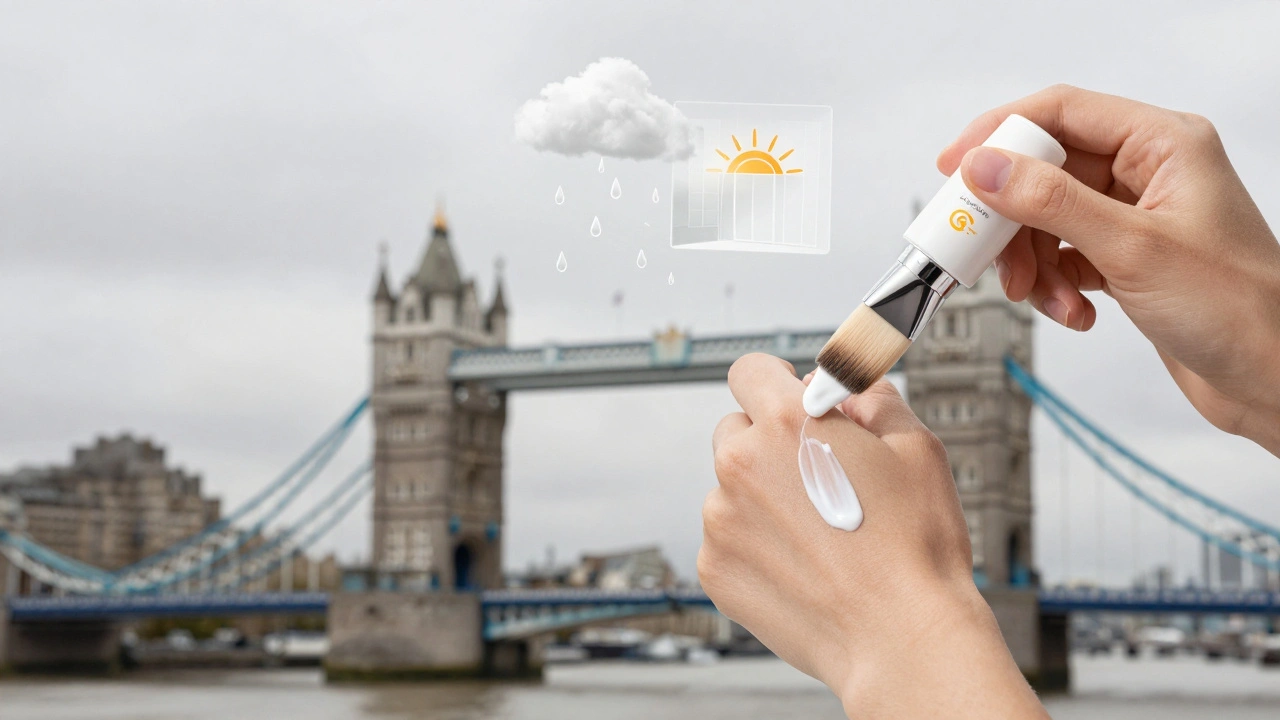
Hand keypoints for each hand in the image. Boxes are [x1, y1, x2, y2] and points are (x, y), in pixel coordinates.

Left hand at [700, 354, 1047, 718]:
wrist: (902, 637)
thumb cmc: (915, 548)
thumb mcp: (916, 448)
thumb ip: (873, 399)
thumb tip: (847, 387)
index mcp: (786, 422)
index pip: (749, 371)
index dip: (774, 381)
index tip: (789, 398)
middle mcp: (741, 465)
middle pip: (736, 430)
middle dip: (770, 443)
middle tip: (816, 476)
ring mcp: (721, 519)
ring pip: (731, 489)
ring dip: (762, 499)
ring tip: (816, 534)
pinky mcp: (715, 568)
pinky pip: (727, 539)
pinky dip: (754, 546)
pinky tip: (801, 565)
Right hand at [938, 85, 1279, 453]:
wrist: (1272, 378)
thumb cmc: (1238, 309)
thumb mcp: (1132, 248)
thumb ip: (1051, 202)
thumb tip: (985, 166)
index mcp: (1163, 144)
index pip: (1061, 112)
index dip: (1000, 134)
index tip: (954, 167)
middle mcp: (1147, 172)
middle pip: (1045, 172)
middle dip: (1013, 220)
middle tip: (985, 252)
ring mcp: (1134, 216)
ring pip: (1047, 220)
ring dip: (1034, 264)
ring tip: (1049, 299)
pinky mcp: (1125, 257)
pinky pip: (1063, 257)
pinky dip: (1056, 286)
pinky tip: (1076, 312)